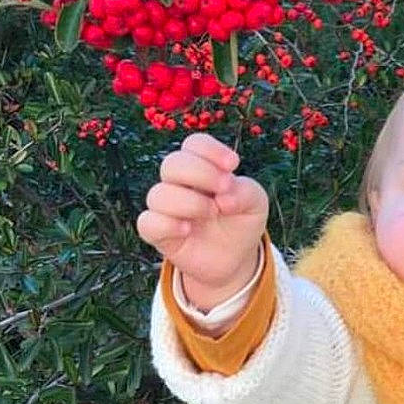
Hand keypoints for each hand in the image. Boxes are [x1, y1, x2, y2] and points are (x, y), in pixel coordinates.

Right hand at [136, 134, 269, 295]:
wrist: (235, 258)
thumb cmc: (241, 221)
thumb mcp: (256, 204)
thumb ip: (246, 193)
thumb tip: (223, 199)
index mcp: (202, 167)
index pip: (194, 144)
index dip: (211, 150)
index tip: (234, 164)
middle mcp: (180, 183)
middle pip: (172, 163)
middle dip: (201, 172)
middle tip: (225, 188)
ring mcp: (167, 208)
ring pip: (158, 194)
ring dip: (189, 202)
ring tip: (213, 212)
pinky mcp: (159, 234)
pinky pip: (147, 223)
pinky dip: (167, 224)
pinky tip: (187, 230)